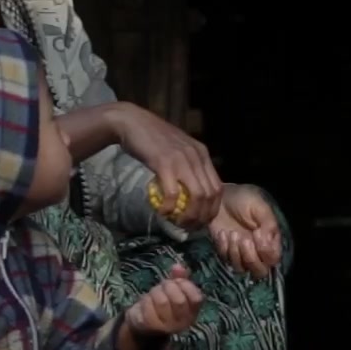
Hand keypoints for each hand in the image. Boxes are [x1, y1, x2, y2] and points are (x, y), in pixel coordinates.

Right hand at [113, 105, 223, 226]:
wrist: (132, 122)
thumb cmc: (152, 139)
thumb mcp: (178, 151)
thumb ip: (188, 167)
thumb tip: (191, 194)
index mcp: (202, 154)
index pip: (218, 188)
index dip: (213, 209)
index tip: (201, 221)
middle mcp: (197, 156)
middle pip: (210, 195)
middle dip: (202, 216)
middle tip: (189, 227)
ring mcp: (182, 159)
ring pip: (197, 196)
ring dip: (189, 215)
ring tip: (178, 222)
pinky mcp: (164, 163)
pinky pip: (173, 193)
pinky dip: (170, 207)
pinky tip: (163, 212)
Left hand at [126, 263, 204, 338]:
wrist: (144, 323)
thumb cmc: (163, 303)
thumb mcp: (174, 289)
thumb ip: (179, 277)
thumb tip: (178, 266)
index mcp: (192, 313)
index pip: (196, 299)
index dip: (186, 285)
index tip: (177, 281)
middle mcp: (182, 323)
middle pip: (179, 301)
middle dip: (169, 286)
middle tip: (163, 285)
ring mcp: (167, 327)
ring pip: (162, 302)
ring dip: (155, 292)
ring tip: (153, 293)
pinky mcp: (151, 327)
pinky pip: (148, 309)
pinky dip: (145, 301)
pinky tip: (146, 302)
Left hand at [209, 185, 282, 277]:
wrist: (219, 197)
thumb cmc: (243, 199)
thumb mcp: (260, 206)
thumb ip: (269, 225)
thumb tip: (267, 246)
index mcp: (271, 239)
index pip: (274, 259)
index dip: (266, 252)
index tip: (257, 233)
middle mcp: (258, 250)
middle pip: (260, 271)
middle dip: (250, 258)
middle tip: (243, 239)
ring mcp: (241, 253)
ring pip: (242, 269)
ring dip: (235, 252)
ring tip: (231, 233)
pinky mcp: (226, 253)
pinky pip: (226, 260)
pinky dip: (224, 247)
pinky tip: (222, 233)